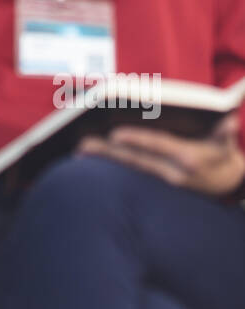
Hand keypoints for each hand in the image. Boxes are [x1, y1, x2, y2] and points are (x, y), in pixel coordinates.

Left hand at [78, 111, 244, 197]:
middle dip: (109, 152)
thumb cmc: (223, 156)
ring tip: (80, 149)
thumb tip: (230, 122)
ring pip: (128, 168)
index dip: (137, 140)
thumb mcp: (226, 146)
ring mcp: (162, 181)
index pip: (156, 147)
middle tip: (83, 144)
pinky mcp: (156, 185)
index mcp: (187, 159)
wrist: (227, 186)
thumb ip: (226, 134)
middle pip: (135, 160)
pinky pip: (130, 173)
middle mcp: (172, 173)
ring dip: (104, 159)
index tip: (115, 135)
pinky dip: (112, 165)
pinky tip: (92, 158)